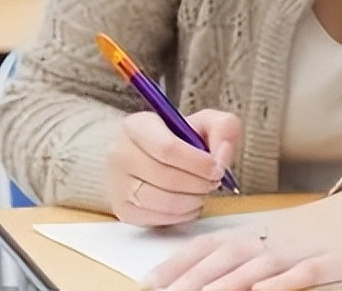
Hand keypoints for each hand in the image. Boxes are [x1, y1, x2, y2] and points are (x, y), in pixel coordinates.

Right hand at [107, 109, 240, 225]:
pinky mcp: (123, 210)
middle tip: (214, 181)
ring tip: (203, 190)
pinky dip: (183, 214)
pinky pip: (159, 219)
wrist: (149, 156)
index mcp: (138, 126)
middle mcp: (121, 154)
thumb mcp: (205, 122)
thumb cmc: (180, 139)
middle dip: (200, 183)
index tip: (216, 168)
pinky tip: (190, 202)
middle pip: (168, 178)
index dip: (198, 163)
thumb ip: (223, 129)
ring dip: (194, 200)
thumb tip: (221, 157)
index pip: (167, 149)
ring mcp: (118, 184)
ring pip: (164, 202)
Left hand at [145, 182, 341, 290]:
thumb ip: (246, 253)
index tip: (147, 283)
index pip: (207, 245)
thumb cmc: (321, 230)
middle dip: (190, 281)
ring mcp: (300, 249)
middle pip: (224, 258)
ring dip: (225, 284)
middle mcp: (272, 238)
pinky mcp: (329, 260)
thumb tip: (206, 276)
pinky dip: (281, 282)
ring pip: (256, 267)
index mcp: (257, 231)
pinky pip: (302, 272)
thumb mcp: (280, 237)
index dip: (176, 265)